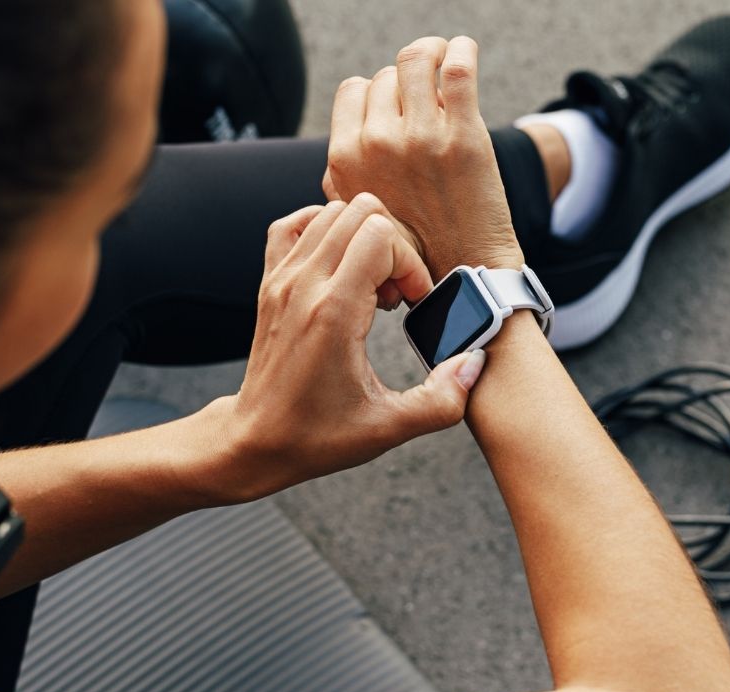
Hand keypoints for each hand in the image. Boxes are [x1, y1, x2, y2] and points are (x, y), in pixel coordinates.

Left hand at [215, 194, 485, 497]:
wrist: (256, 441)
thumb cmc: (316, 435)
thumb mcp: (389, 427)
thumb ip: (442, 400)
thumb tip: (474, 363)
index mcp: (333, 312)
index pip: (382, 236)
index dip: (410, 264)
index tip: (412, 304)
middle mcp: (303, 285)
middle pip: (359, 212)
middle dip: (392, 245)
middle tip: (396, 293)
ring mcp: (281, 279)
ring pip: (331, 212)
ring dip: (362, 239)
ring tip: (372, 285)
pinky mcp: (269, 282)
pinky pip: (294, 225)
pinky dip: (324, 231)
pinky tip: (341, 265)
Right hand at [324, 35, 523, 278]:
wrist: (464, 275)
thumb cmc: (413, 252)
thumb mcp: (357, 218)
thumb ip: (342, 179)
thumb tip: (343, 150)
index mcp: (346, 159)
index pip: (353, 89)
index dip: (377, 91)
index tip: (397, 102)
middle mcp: (378, 144)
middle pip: (387, 75)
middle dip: (408, 81)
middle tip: (429, 97)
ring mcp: (421, 137)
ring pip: (417, 59)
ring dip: (433, 52)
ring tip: (445, 59)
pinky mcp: (464, 135)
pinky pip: (458, 68)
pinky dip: (461, 50)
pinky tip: (464, 52)